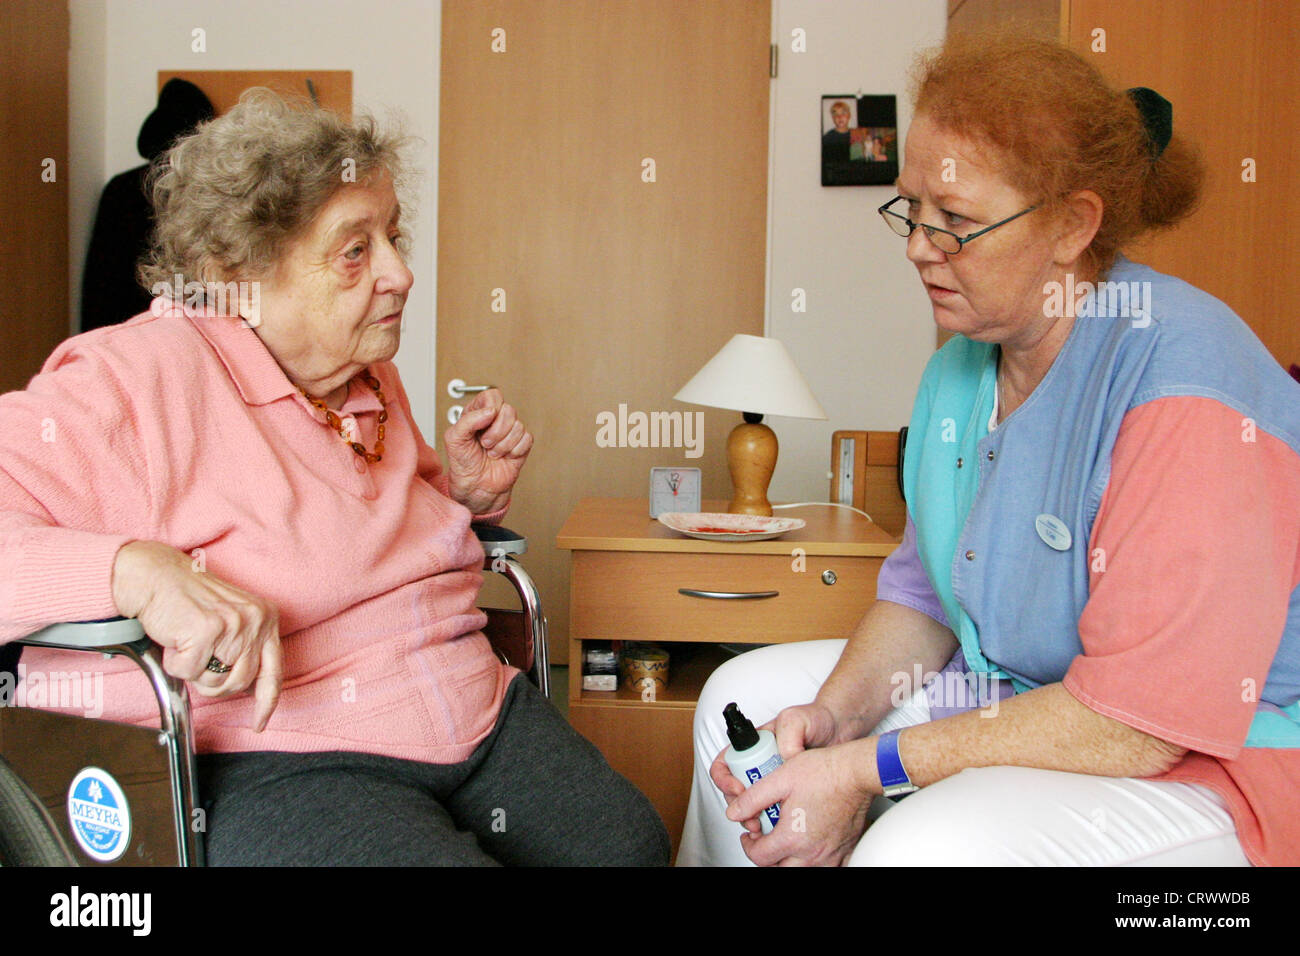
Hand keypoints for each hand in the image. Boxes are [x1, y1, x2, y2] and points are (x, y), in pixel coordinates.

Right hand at [111, 541, 281, 731]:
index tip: (259, 723)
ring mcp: (233, 625)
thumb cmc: (187, 599)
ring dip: (193, 672)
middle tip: (197, 658)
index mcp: (266, 618)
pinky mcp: (206, 631)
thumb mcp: (230, 619)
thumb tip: (249, 688)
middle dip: (213, 682)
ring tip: (187, 643)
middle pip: (238, 683)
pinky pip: (188, 672)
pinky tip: (175, 639)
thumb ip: (245, 649)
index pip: (273, 671)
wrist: (155, 575)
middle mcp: (255, 620)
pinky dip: (175, 663)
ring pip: (213, 681)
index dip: (266, 702)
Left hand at [443, 389, 532, 513]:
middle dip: (496, 431)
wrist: (476, 488)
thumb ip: (468, 420)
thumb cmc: (463, 464)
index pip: (492, 396)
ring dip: (503, 444)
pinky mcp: (521, 444)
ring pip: (519, 426)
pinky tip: (505, 456)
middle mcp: (495, 420)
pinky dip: (514, 451)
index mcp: (478, 413)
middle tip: (485, 444)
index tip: (484, 423)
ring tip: (493, 453)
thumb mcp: (454, 439)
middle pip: (508, 410)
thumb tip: (489, 411)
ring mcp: (509, 432)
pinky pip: (527, 439)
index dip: (491, 408)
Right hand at [708, 700, 841, 834]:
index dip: (724, 780)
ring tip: (764, 826)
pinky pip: (773, 812)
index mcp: (753, 746)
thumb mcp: (796, 720)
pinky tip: (781, 826)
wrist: (842, 731)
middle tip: (752, 817)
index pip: (724, 764)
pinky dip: (773, 822)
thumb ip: (787, 737)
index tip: (739, 789)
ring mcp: (774, 782)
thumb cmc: (817, 720)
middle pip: (734, 791)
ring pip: (752, 806)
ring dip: (753, 818)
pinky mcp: (789, 796)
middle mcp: (759, 765)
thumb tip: (783, 760)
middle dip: (739, 807)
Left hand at [726, 741, 874, 866]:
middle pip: (780, 869)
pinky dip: (816, 861)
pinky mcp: (846, 849)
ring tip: (786, 842)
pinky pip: (829, 866)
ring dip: (790, 861)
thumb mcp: (779, 779)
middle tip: (764, 840)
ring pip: (803, 870)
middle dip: (767, 857)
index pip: (760, 857)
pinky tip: (812, 845)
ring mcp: (832, 853)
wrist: (857, 772)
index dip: (748, 846)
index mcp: (793, 837)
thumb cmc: (825, 773)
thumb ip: (752, 798)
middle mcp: (813, 852)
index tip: (749, 836)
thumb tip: (735, 811)